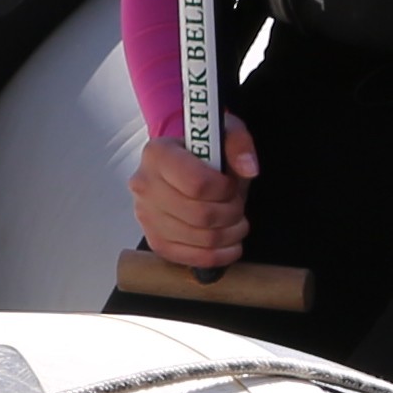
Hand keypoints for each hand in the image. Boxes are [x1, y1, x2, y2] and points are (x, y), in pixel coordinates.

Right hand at [135, 118, 257, 268]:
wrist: (181, 165)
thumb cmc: (203, 152)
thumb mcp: (224, 134)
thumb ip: (238, 143)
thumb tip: (248, 168)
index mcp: (157, 154)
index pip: (196, 183)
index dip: (224, 189)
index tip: (231, 185)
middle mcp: (144, 185)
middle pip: (200, 215)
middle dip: (231, 213)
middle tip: (237, 205)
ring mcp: (146, 216)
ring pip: (200, 239)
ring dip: (229, 234)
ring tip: (235, 222)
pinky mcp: (155, 241)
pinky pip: (190, 258)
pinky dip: (218, 255)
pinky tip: (228, 243)